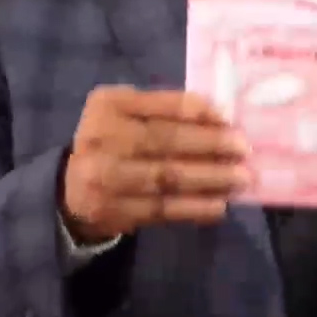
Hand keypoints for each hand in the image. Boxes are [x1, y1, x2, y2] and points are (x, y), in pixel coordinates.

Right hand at [61, 87, 249, 241]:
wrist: (72, 191)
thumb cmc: (114, 142)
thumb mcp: (128, 114)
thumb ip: (165, 110)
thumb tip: (221, 117)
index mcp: (109, 105)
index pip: (160, 105)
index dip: (198, 112)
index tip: (230, 118)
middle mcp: (102, 138)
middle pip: (165, 141)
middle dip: (210, 145)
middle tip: (244, 149)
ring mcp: (105, 178)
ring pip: (166, 177)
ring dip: (210, 178)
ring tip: (241, 178)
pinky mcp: (114, 211)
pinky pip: (163, 209)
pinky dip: (194, 207)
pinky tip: (219, 205)